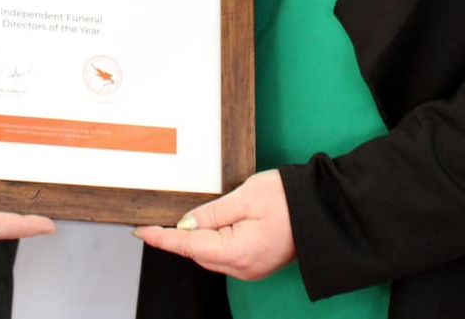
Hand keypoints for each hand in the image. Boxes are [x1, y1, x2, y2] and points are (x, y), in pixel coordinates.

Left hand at [134, 170, 293, 280]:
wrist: (322, 208)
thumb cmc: (288, 199)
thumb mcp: (245, 197)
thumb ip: (211, 212)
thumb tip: (186, 224)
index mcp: (238, 252)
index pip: (189, 246)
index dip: (163, 238)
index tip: (142, 231)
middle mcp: (243, 267)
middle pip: (198, 253)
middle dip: (179, 237)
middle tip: (159, 219)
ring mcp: (250, 269)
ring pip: (210, 255)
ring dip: (197, 239)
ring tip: (188, 219)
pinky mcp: (256, 264)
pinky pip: (225, 255)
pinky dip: (212, 243)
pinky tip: (210, 227)